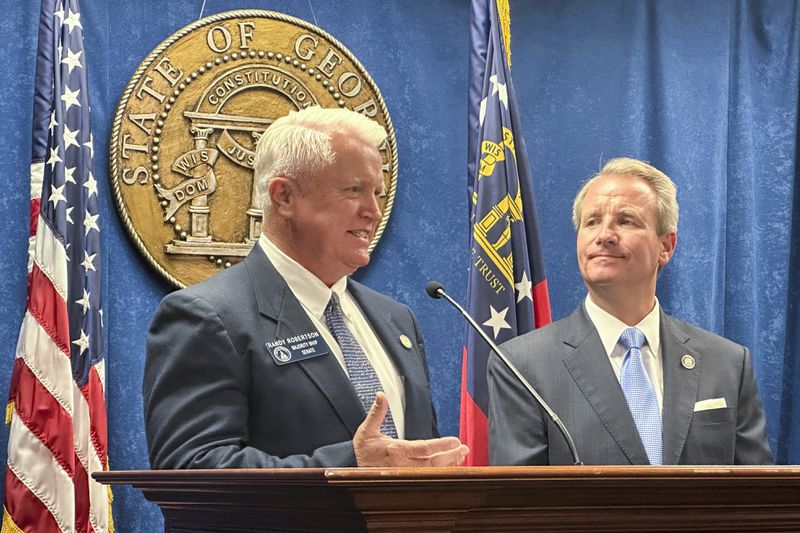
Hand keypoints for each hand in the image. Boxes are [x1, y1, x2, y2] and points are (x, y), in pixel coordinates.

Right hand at [353, 392, 468, 466]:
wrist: (352, 470)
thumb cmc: (362, 450)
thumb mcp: (366, 430)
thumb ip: (376, 412)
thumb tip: (381, 395)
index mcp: (395, 451)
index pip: (423, 449)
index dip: (440, 445)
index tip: (455, 441)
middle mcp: (402, 465)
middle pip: (432, 463)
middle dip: (450, 456)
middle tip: (464, 448)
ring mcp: (405, 475)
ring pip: (432, 471)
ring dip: (448, 464)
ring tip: (462, 456)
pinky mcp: (406, 479)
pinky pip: (428, 477)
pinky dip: (441, 471)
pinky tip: (450, 465)